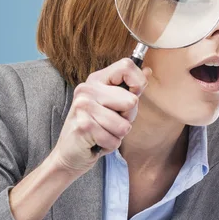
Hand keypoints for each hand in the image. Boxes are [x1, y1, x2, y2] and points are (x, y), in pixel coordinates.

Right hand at [48, 57, 151, 175]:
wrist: (70, 153)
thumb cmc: (97, 127)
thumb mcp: (115, 104)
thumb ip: (130, 88)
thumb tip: (148, 71)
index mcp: (97, 80)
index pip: (127, 66)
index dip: (138, 83)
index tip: (131, 96)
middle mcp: (87, 89)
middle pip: (132, 101)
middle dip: (128, 118)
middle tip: (111, 122)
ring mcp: (83, 106)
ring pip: (125, 125)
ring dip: (118, 134)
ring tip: (103, 132)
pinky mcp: (83, 126)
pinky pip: (114, 140)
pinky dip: (110, 145)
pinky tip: (97, 141)